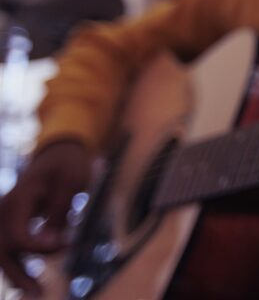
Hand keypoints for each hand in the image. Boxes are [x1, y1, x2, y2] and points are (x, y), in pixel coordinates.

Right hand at [0, 140, 91, 295]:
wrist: (59, 154)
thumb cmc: (68, 166)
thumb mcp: (71, 181)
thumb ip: (59, 211)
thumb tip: (52, 243)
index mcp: (19, 198)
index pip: (17, 234)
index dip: (37, 246)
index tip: (66, 243)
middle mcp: (6, 210)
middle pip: (2, 250)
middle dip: (17, 274)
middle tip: (39, 293)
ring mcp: (6, 218)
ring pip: (3, 253)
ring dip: (16, 275)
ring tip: (36, 293)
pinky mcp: (12, 225)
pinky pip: (8, 249)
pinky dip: (16, 265)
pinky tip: (30, 284)